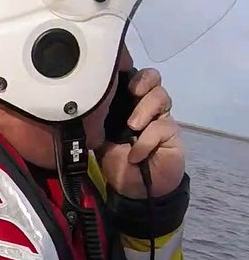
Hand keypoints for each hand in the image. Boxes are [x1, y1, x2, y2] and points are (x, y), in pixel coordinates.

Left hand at [97, 67, 185, 197]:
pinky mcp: (172, 134)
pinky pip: (162, 127)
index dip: (126, 72)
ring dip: (145, 109)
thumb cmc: (115, 160)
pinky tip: (135, 154)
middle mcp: (144, 105)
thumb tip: (86, 103)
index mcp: (126, 103)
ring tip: (132, 126)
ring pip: (160, 97)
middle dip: (143, 81)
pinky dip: (146, 141)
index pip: (130, 76)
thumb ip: (97, 121)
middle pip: (152, 78)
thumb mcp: (99, 139)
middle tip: (132, 92)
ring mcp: (160, 118)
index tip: (114, 79)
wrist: (133, 187)